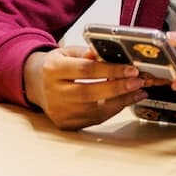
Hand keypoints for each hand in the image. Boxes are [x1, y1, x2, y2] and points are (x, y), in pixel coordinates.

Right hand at [23, 45, 145, 129]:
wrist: (37, 85)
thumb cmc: (56, 66)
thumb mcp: (68, 52)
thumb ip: (88, 53)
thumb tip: (111, 56)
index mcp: (53, 69)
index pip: (85, 70)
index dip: (111, 70)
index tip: (131, 70)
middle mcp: (53, 93)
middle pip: (89, 93)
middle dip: (118, 88)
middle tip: (138, 82)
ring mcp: (59, 111)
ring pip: (94, 110)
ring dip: (120, 101)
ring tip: (138, 91)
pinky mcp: (66, 123)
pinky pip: (94, 119)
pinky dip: (113, 110)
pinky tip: (125, 100)